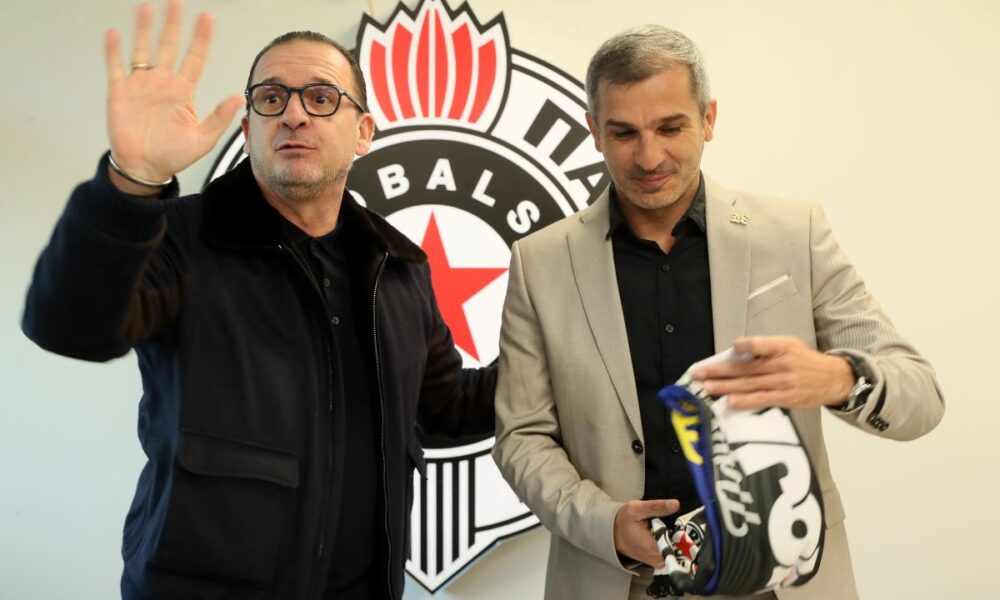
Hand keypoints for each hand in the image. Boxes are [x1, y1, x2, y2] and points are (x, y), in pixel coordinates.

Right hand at [104, 0, 243, 189]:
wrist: (144, 167)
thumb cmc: (173, 155)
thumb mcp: (202, 139)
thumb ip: (219, 117)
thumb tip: (238, 97)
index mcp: (183, 91)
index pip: (195, 57)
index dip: (201, 37)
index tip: (208, 17)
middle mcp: (163, 82)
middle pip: (169, 45)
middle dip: (173, 24)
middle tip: (177, 2)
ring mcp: (141, 84)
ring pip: (142, 49)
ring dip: (144, 29)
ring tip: (146, 8)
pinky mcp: (120, 92)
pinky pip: (116, 66)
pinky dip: (114, 51)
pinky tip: (114, 34)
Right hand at [613, 499, 679, 568]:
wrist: (612, 533)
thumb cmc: (623, 521)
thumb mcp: (637, 509)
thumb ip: (657, 507)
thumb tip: (676, 504)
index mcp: (654, 549)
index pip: (682, 547)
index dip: (685, 534)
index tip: (682, 523)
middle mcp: (658, 560)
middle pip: (683, 549)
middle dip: (681, 534)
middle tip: (672, 521)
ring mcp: (659, 563)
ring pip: (679, 550)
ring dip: (676, 537)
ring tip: (665, 526)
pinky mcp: (659, 561)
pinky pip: (673, 552)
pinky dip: (672, 541)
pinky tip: (664, 532)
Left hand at [692, 336, 853, 409]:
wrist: (834, 379)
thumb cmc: (805, 361)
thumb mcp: (790, 344)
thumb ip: (766, 346)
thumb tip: (738, 350)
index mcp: (782, 347)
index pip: (759, 344)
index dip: (744, 346)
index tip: (730, 348)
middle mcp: (781, 364)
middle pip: (746, 367)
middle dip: (719, 371)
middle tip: (699, 373)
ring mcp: (783, 383)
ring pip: (749, 384)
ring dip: (725, 387)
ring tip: (706, 387)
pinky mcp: (785, 399)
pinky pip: (761, 399)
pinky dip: (745, 401)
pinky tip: (729, 401)